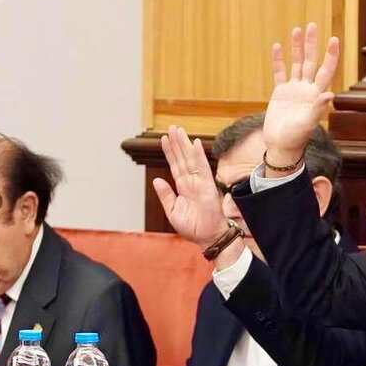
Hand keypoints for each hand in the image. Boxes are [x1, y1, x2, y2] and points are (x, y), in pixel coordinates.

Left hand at [152, 125, 226, 248]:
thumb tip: (157, 180)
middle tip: (172, 127)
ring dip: (185, 144)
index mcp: (183, 187)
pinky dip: (199, 156)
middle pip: (182, 158)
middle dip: (177, 143)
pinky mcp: (208, 187)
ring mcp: (200, 183)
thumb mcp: (172, 211)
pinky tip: (196, 144)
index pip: (175, 165)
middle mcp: (191, 182)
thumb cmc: (193, 227)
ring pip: (190, 159)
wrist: (207, 238)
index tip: (164, 139)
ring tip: (178, 130)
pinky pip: (202, 168)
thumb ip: (165, 195)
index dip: (169, 152)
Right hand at [263, 22, 339, 164]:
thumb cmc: (296, 138)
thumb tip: (330, 94)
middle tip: (312, 25)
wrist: (282, 146)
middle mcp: (307, 89)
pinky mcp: (280, 93)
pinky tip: (278, 46)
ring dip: (297, 47)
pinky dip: (279, 60)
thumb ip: (318, 108)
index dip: (330, 55)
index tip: (333, 39)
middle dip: (312, 44)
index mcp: (316, 95)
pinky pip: (280, 72)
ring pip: (297, 63)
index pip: (326, 70)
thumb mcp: (308, 124)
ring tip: (297, 29)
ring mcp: (294, 89)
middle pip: (311, 61)